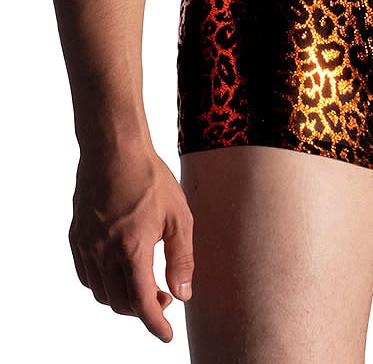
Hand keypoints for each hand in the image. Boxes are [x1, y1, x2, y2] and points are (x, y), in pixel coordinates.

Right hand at [69, 148, 193, 341]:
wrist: (114, 151)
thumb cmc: (151, 179)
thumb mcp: (179, 217)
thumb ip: (182, 258)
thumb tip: (183, 294)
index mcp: (132, 250)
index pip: (142, 304)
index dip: (155, 324)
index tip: (166, 335)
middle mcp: (104, 254)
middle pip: (121, 303)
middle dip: (144, 309)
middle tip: (165, 295)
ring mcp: (86, 247)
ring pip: (102, 293)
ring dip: (124, 297)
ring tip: (145, 281)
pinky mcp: (76, 237)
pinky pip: (87, 276)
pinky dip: (104, 284)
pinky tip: (121, 270)